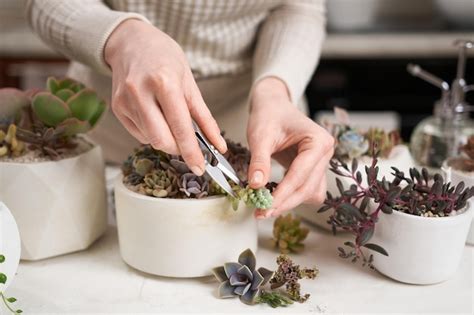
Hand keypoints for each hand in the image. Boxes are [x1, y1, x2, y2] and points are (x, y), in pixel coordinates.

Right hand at [104, 19, 226, 174]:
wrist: (130, 41)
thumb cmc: (164, 57)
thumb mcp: (190, 82)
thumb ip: (204, 117)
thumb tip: (218, 145)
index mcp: (164, 82)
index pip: (180, 128)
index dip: (191, 152)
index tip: (200, 167)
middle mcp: (141, 92)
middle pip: (161, 140)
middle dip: (178, 149)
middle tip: (188, 145)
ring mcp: (125, 101)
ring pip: (150, 139)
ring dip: (166, 139)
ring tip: (170, 119)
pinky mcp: (117, 108)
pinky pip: (139, 133)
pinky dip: (153, 132)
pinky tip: (156, 115)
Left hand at [247, 77, 334, 217]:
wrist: (273, 107)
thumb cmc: (269, 115)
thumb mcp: (260, 135)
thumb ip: (259, 161)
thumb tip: (256, 186)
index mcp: (319, 141)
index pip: (300, 175)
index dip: (282, 194)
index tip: (265, 207)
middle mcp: (325, 153)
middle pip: (308, 188)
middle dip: (285, 202)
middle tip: (261, 212)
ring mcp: (321, 163)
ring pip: (310, 194)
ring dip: (290, 202)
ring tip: (265, 207)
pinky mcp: (313, 170)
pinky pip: (306, 190)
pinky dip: (291, 197)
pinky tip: (273, 197)